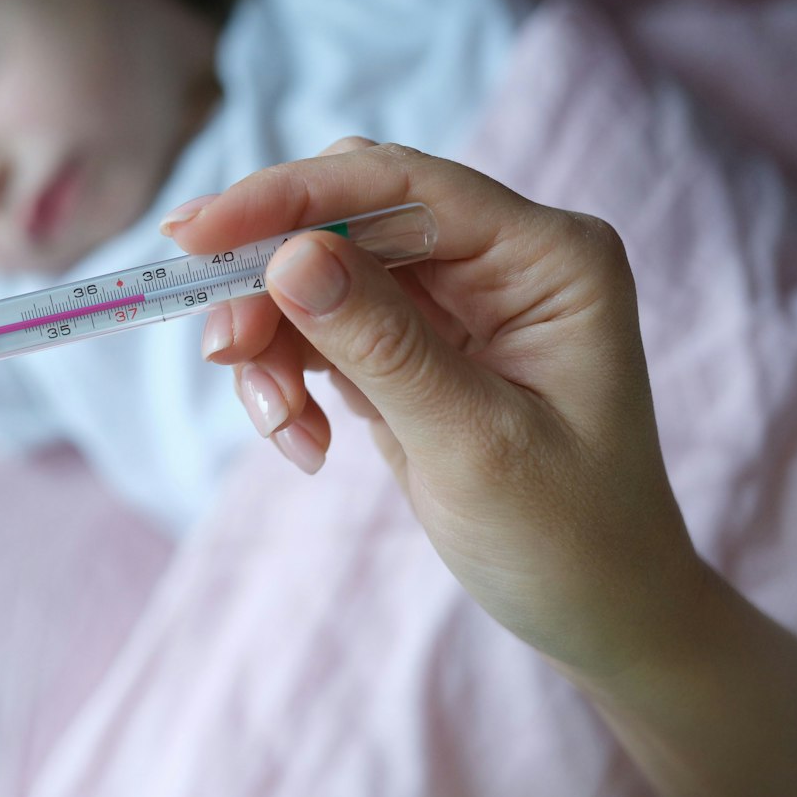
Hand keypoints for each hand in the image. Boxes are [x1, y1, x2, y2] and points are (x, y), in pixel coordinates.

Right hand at [166, 140, 706, 683]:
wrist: (599, 610)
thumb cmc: (568, 536)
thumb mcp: (475, 446)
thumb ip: (383, 345)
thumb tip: (290, 256)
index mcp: (548, 256)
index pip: (402, 185)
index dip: (292, 198)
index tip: (197, 235)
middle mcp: (502, 255)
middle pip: (347, 214)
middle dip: (270, 274)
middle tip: (224, 349)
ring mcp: (455, 296)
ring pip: (318, 268)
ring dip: (273, 338)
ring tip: (282, 425)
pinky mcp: (413, 340)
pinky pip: (319, 323)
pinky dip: (289, 373)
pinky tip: (303, 438)